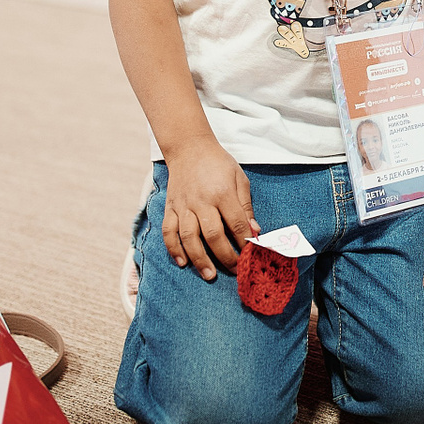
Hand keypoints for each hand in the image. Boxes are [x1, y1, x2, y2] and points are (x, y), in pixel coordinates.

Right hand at [161, 139, 260, 280]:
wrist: (189, 148)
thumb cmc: (218, 164)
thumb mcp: (239, 179)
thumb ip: (245, 206)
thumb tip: (254, 232)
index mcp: (222, 193)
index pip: (236, 224)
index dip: (244, 242)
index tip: (251, 256)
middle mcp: (201, 201)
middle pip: (213, 235)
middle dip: (225, 256)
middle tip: (234, 271)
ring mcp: (183, 205)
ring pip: (189, 237)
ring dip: (199, 258)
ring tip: (209, 275)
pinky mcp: (170, 207)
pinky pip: (168, 231)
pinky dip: (173, 248)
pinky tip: (182, 262)